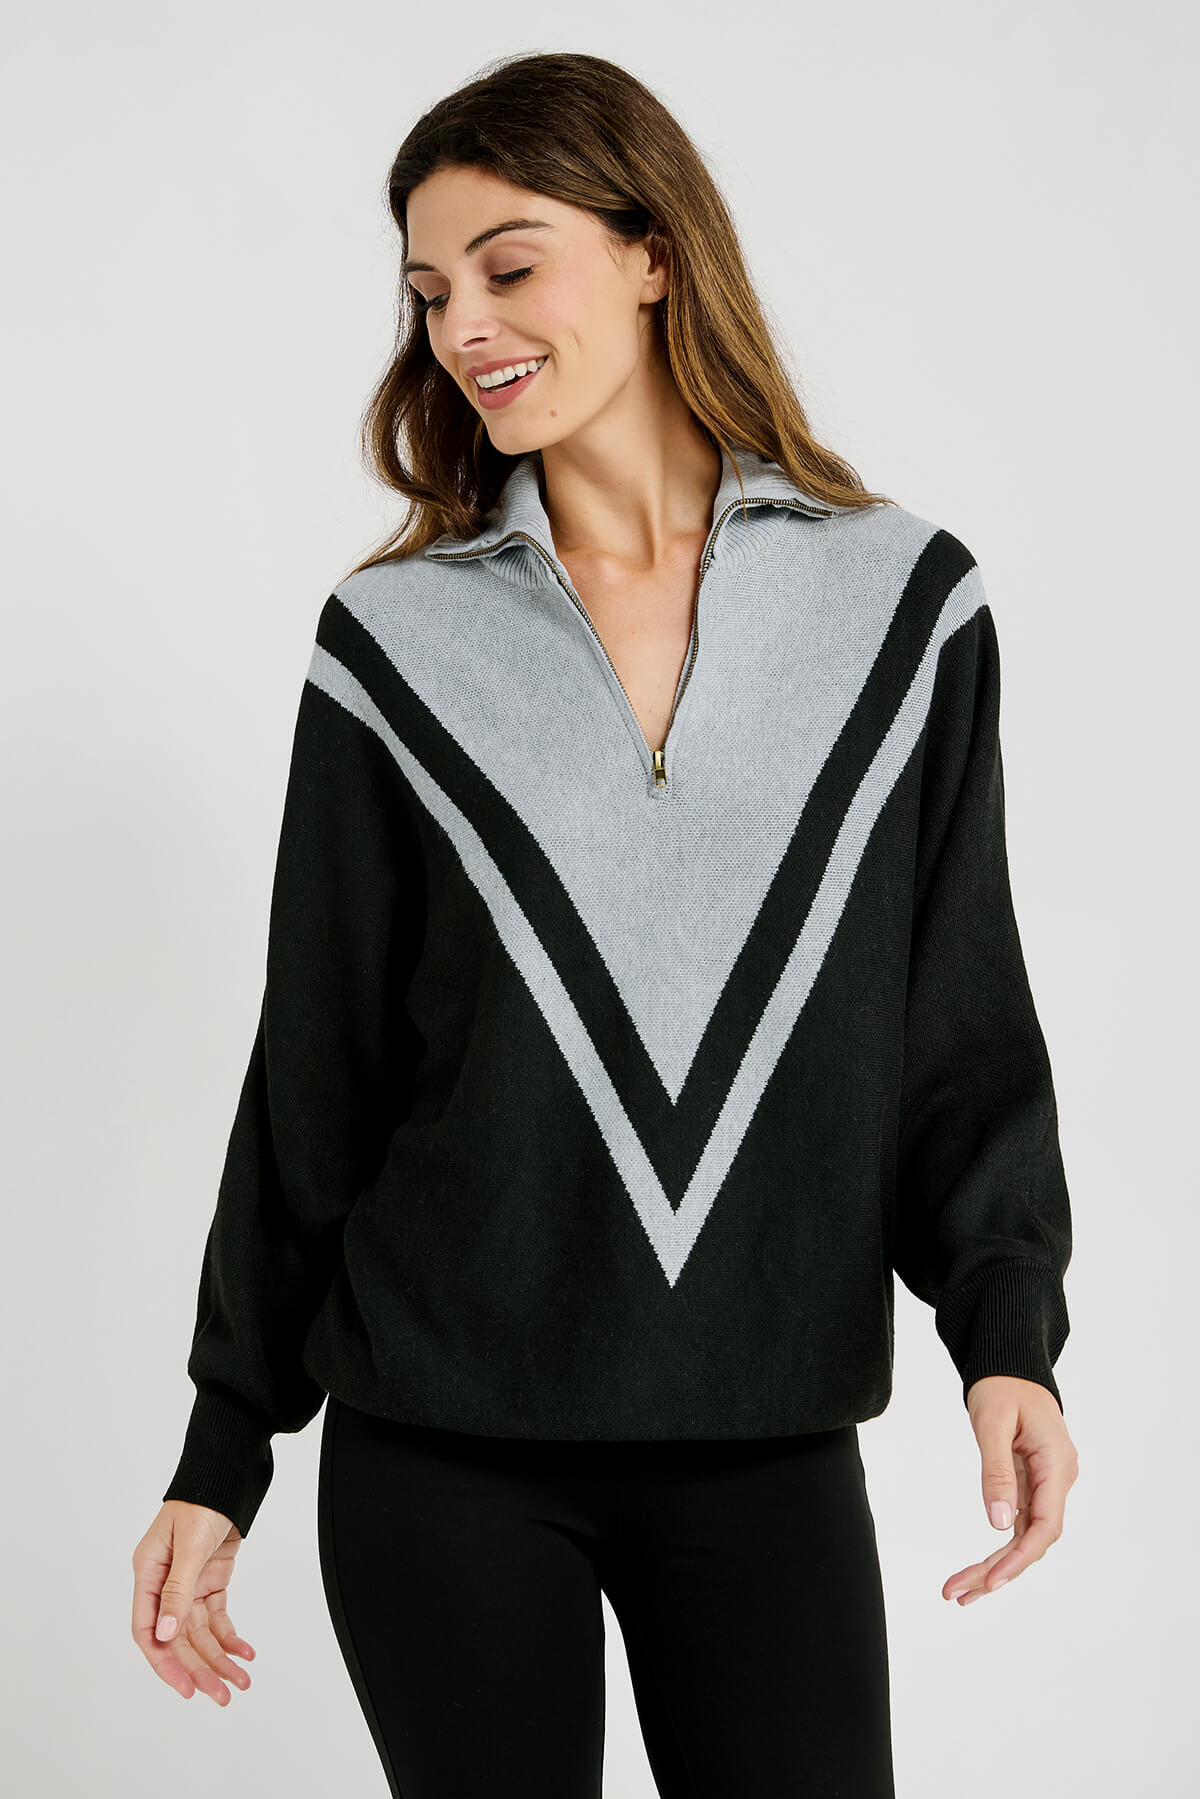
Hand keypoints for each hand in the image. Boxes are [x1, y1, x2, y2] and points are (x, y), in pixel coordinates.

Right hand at [131, 1501, 255, 1702]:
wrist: (228, 1475)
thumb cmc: (201, 1500)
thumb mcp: (188, 1545)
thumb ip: (176, 1590)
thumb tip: (164, 1635)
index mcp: (148, 1574)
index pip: (148, 1631)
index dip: (165, 1664)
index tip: (186, 1689)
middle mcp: (165, 1583)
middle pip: (178, 1639)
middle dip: (200, 1669)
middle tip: (221, 1695)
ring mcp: (189, 1584)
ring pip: (200, 1633)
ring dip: (220, 1658)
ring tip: (241, 1681)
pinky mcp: (210, 1580)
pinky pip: (218, 1617)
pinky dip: (231, 1636)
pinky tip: (245, 1652)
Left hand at [942, 1375, 1078, 1606]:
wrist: (1009, 1363)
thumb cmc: (1001, 1386)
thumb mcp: (992, 1423)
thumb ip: (997, 1473)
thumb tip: (999, 1525)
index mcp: (1057, 1465)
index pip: (1046, 1526)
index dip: (1020, 1559)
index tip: (991, 1582)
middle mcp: (1057, 1479)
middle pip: (1032, 1539)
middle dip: (997, 1571)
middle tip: (956, 1595)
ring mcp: (1046, 1483)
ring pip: (1024, 1536)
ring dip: (994, 1565)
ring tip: (958, 1591)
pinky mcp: (1031, 1483)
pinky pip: (1017, 1523)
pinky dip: (996, 1547)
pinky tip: (975, 1570)